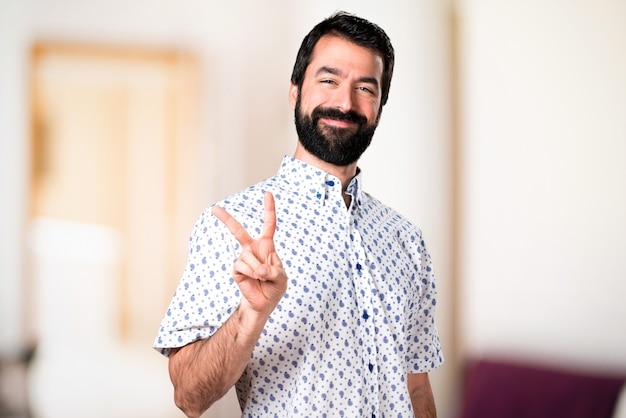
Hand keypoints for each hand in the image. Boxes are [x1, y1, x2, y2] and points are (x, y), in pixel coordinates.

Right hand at [212, 191, 286, 316]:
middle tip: (214, 209)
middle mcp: (253, 249)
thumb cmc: (275, 287)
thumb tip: (259, 269)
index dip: (269, 209)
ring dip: (258, 269)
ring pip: (248, 256)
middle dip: (226, 219)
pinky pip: (242, 266)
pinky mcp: (237, 270)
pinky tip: (254, 279)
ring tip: (262, 278)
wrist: (264, 303)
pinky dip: (251, 274)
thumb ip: (274, 271)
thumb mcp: (281, 278)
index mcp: (267, 246)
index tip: (267, 193)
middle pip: (239, 231)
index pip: (269, 224)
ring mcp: (243, 258)